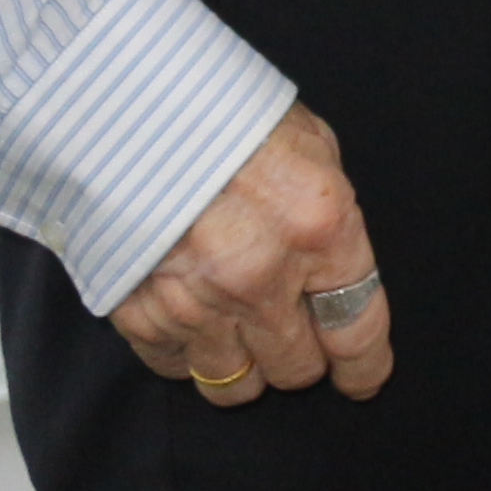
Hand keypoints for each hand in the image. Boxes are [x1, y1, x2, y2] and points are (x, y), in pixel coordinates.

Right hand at [107, 105, 387, 405]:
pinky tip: (190, 321)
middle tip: (291, 335)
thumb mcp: (309, 146)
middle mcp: (263, 279)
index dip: (364, 365)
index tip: (363, 379)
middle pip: (296, 368)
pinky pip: (174, 368)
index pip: (358, 328)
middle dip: (300, 359)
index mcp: (320, 230)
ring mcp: (198, 303)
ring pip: (234, 384)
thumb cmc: (225, 114)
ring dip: (244, 369)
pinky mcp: (140, 314)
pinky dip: (185, 355)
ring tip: (241, 338)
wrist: (126, 105)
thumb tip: (332, 261)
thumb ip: (326, 213)